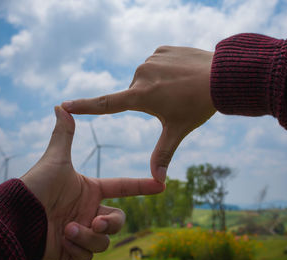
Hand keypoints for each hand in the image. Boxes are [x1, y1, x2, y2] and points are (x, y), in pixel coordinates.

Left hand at [21, 106, 163, 259]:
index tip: (161, 184)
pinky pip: (87, 257)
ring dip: (88, 236)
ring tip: (68, 229)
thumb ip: (63, 134)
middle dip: (109, 223)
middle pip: (117, 221)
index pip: (122, 187)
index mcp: (90, 190)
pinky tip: (62, 240)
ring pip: (103, 242)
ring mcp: (81, 232)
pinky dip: (78, 249)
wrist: (16, 216)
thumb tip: (60, 105)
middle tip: (95, 222)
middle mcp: (88, 211)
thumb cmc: (36, 185)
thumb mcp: (55, 160)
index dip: (141, 186)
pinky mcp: (71, 251)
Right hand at [61, 46, 215, 182]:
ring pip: (147, 78)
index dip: (84, 106)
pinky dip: (165, 70)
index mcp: (140, 96)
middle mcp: (141, 75)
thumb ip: (163, 154)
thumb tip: (158, 182)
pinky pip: (157, 64)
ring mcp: (151, 59)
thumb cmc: (198, 106)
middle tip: (172, 101)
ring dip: (158, 84)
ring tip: (179, 87)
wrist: (222, 76)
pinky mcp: (161, 50)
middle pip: (136, 93)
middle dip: (149, 100)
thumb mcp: (177, 131)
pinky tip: (180, 74)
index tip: (64, 104)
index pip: (105, 104)